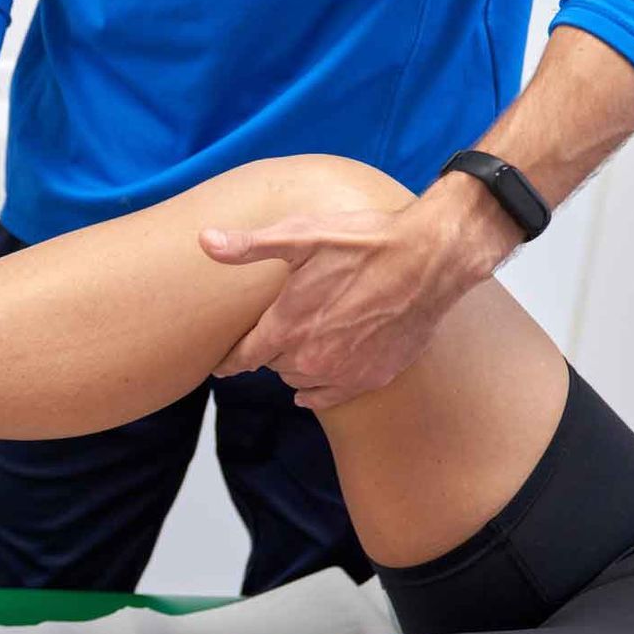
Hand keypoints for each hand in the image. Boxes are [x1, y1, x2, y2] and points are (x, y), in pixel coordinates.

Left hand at [199, 180, 519, 408]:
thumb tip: (204, 242)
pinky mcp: (371, 378)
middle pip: (273, 366)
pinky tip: (316, 382)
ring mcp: (342, 373)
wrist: (429, 259)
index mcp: (287, 327)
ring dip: (297, 366)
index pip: (242, 358)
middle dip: (272, 350)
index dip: (228, 360)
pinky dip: (320, 390)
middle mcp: (310, 359)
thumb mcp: (302, 235)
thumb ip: (250, 246)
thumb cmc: (365, 242)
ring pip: (300, 381)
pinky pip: (330, 397)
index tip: (219, 363)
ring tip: (305, 343)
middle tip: (280, 330)